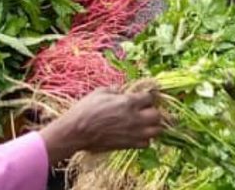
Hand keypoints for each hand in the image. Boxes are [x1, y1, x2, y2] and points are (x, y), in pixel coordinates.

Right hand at [39, 87, 162, 164]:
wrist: (77, 131)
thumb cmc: (85, 109)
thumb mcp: (99, 92)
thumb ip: (115, 90)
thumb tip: (122, 91)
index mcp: (128, 102)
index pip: (149, 97)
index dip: (148, 95)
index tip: (145, 96)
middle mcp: (135, 118)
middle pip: (157, 115)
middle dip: (153, 111)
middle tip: (145, 110)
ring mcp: (134, 133)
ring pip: (156, 130)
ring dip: (152, 126)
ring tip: (144, 123)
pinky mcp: (129, 145)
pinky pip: (147, 143)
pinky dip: (145, 138)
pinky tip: (136, 134)